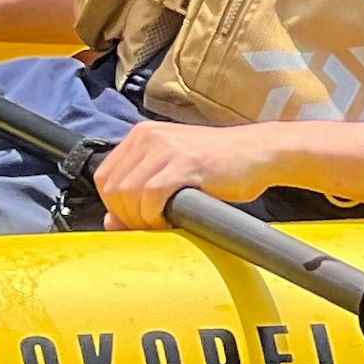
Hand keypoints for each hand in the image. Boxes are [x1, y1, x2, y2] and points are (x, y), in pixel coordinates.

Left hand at [91, 122, 284, 230]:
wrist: (258, 153)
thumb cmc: (217, 166)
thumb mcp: (171, 172)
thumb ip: (140, 191)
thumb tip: (111, 223)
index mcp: (141, 136)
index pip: (104, 177)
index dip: (114, 206)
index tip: (134, 221)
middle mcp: (149, 137)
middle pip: (112, 188)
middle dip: (127, 216)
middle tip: (150, 227)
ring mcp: (166, 148)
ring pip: (128, 193)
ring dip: (141, 219)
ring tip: (163, 224)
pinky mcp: (186, 163)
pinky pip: (152, 195)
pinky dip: (155, 215)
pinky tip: (171, 220)